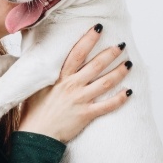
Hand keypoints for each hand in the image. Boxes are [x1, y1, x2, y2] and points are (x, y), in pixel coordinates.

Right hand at [18, 24, 131, 142]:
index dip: (88, 39)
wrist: (36, 134)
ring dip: (118, 73)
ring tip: (129, 64)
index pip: (76, 53)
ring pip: (105, 83)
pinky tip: (129, 92)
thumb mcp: (35, 86)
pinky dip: (119, 99)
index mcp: (59, 77)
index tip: (98, 28)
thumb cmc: (33, 111)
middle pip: (95, 65)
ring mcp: (80, 100)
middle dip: (110, 53)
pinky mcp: (86, 114)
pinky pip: (106, 106)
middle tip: (122, 45)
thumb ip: (44, 73)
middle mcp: (72, 85)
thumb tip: (43, 59)